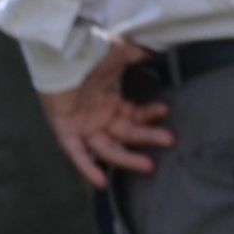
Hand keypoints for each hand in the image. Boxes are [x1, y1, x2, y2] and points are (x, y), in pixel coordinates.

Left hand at [45, 42, 167, 184]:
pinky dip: (87, 167)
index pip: (133, 115)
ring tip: (148, 165)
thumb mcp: (122, 52)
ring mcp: (82, 125)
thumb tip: (156, 51)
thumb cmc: (91, 51)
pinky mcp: (66, 130)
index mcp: (109, 100)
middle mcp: (97, 115)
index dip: (148, 115)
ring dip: (127, 157)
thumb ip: (139, 55)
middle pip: (125, 133)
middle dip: (147, 137)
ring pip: (106, 148)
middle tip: (169, 140)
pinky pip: (76, 154)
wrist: (64, 51)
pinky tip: (102, 182)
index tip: (164, 110)